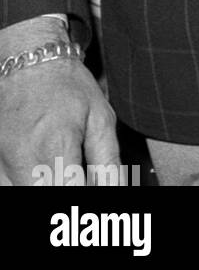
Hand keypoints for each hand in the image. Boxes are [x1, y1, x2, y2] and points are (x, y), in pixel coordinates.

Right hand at [0, 20, 117, 185]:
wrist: (29, 64)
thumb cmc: (67, 87)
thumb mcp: (100, 118)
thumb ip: (108, 161)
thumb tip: (117, 190)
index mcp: (56, 146)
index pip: (71, 195)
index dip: (88, 206)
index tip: (98, 196)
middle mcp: (25, 160)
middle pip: (48, 198)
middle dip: (69, 198)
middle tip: (83, 180)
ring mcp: (5, 166)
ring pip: (30, 196)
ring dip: (53, 189)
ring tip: (68, 174)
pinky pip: (15, 188)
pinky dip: (37, 184)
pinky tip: (51, 174)